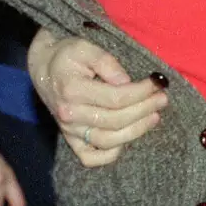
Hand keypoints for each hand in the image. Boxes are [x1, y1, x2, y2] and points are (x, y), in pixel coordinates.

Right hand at [28, 30, 166, 166]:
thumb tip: (126, 81)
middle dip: (144, 110)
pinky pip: (91, 158)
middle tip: (162, 99)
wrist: (43, 67)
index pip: (116, 98)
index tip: (157, 83)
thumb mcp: (85, 47)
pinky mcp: (70, 139)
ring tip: (154, 116)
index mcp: (72, 90)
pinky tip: (127, 140)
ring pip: (108, 141)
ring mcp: (69, 130)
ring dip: (136, 131)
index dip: (141, 92)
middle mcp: (69, 114)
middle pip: (116, 120)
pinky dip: (110, 155)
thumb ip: (106, 62)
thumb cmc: (66, 55)